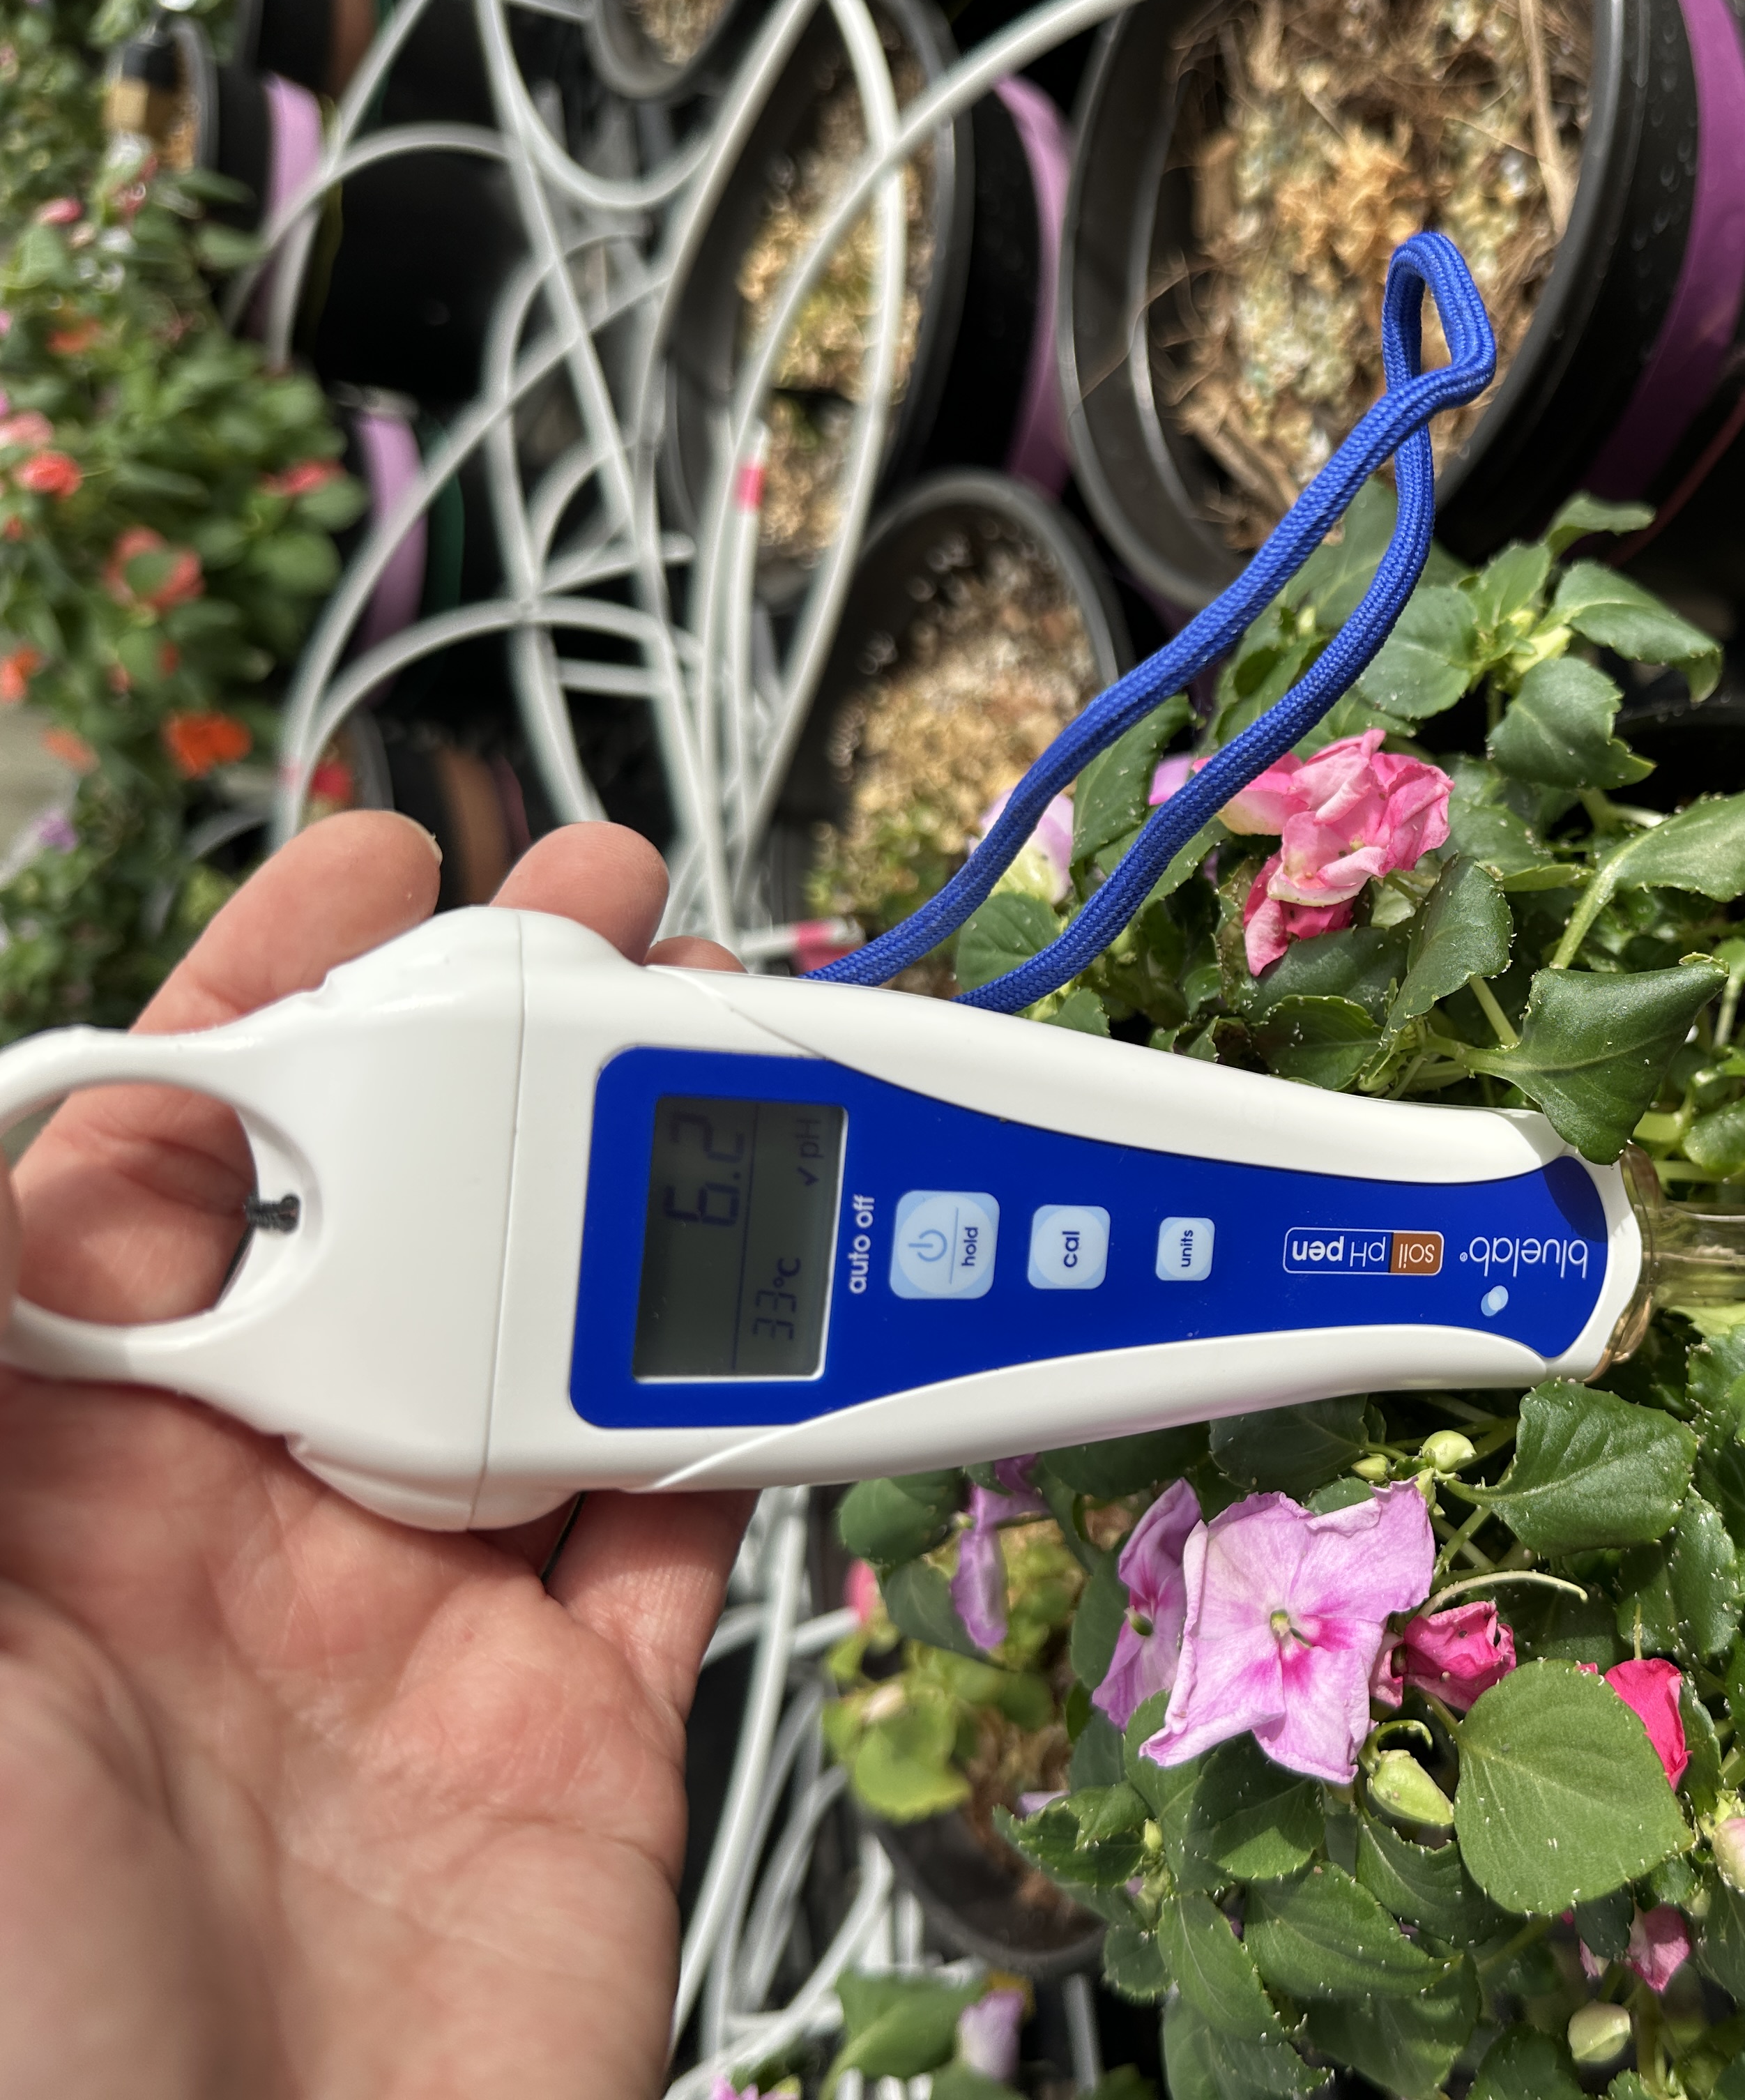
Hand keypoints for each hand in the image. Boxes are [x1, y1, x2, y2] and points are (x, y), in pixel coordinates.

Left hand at [0, 815, 752, 2095]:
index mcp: (45, 1485)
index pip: (160, 1176)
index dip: (265, 1003)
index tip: (376, 864)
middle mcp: (230, 1532)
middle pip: (398, 1229)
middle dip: (499, 1055)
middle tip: (608, 919)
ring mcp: (416, 1623)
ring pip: (569, 1341)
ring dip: (662, 1191)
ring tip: (748, 1044)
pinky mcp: (579, 1728)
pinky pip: (696, 1515)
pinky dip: (780, 1396)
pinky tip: (819, 1290)